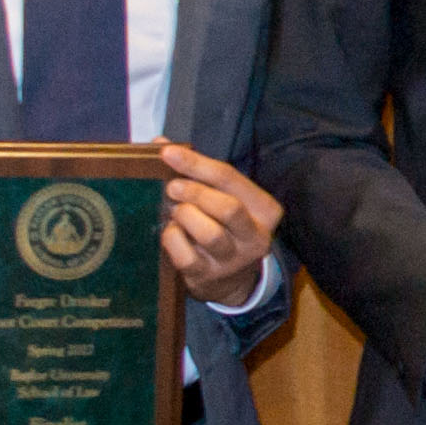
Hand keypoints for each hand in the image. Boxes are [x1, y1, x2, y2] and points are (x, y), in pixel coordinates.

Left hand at [157, 142, 282, 303]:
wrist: (231, 280)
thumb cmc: (225, 226)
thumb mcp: (223, 196)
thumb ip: (197, 171)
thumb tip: (160, 144)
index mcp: (265, 209)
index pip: (230, 178)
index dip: (196, 163)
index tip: (168, 153)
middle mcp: (255, 236)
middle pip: (227, 208)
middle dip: (194, 193)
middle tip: (172, 187)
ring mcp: (233, 260)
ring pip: (210, 234)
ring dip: (185, 217)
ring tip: (175, 212)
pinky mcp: (210, 277)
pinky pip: (186, 257)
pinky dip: (173, 240)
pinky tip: (172, 232)